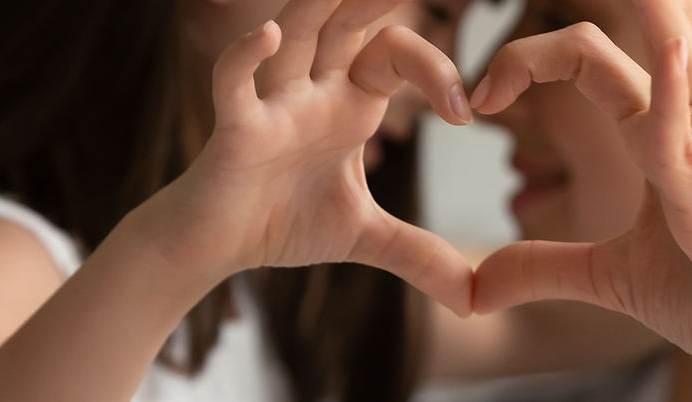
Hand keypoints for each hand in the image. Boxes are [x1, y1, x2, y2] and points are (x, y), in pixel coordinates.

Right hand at [127, 0, 474, 314]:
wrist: (217, 248)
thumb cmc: (282, 224)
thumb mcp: (364, 238)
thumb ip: (419, 255)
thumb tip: (475, 300)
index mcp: (350, 105)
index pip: (396, 58)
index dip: (436, 71)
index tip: (465, 114)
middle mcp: (314, 92)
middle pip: (349, 26)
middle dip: (379, 2)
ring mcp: (273, 105)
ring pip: (295, 34)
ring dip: (318, 6)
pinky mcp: (234, 130)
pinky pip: (234, 83)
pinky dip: (244, 57)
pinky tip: (262, 34)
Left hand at [468, 0, 691, 398]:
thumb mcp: (616, 281)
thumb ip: (547, 267)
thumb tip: (478, 283)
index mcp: (666, 135)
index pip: (593, 62)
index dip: (530, 60)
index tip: (481, 99)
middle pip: (647, 28)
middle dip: (608, 2)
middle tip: (519, 12)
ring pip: (678, 55)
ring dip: (653, 9)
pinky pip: (683, 138)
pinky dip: (672, 91)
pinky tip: (666, 51)